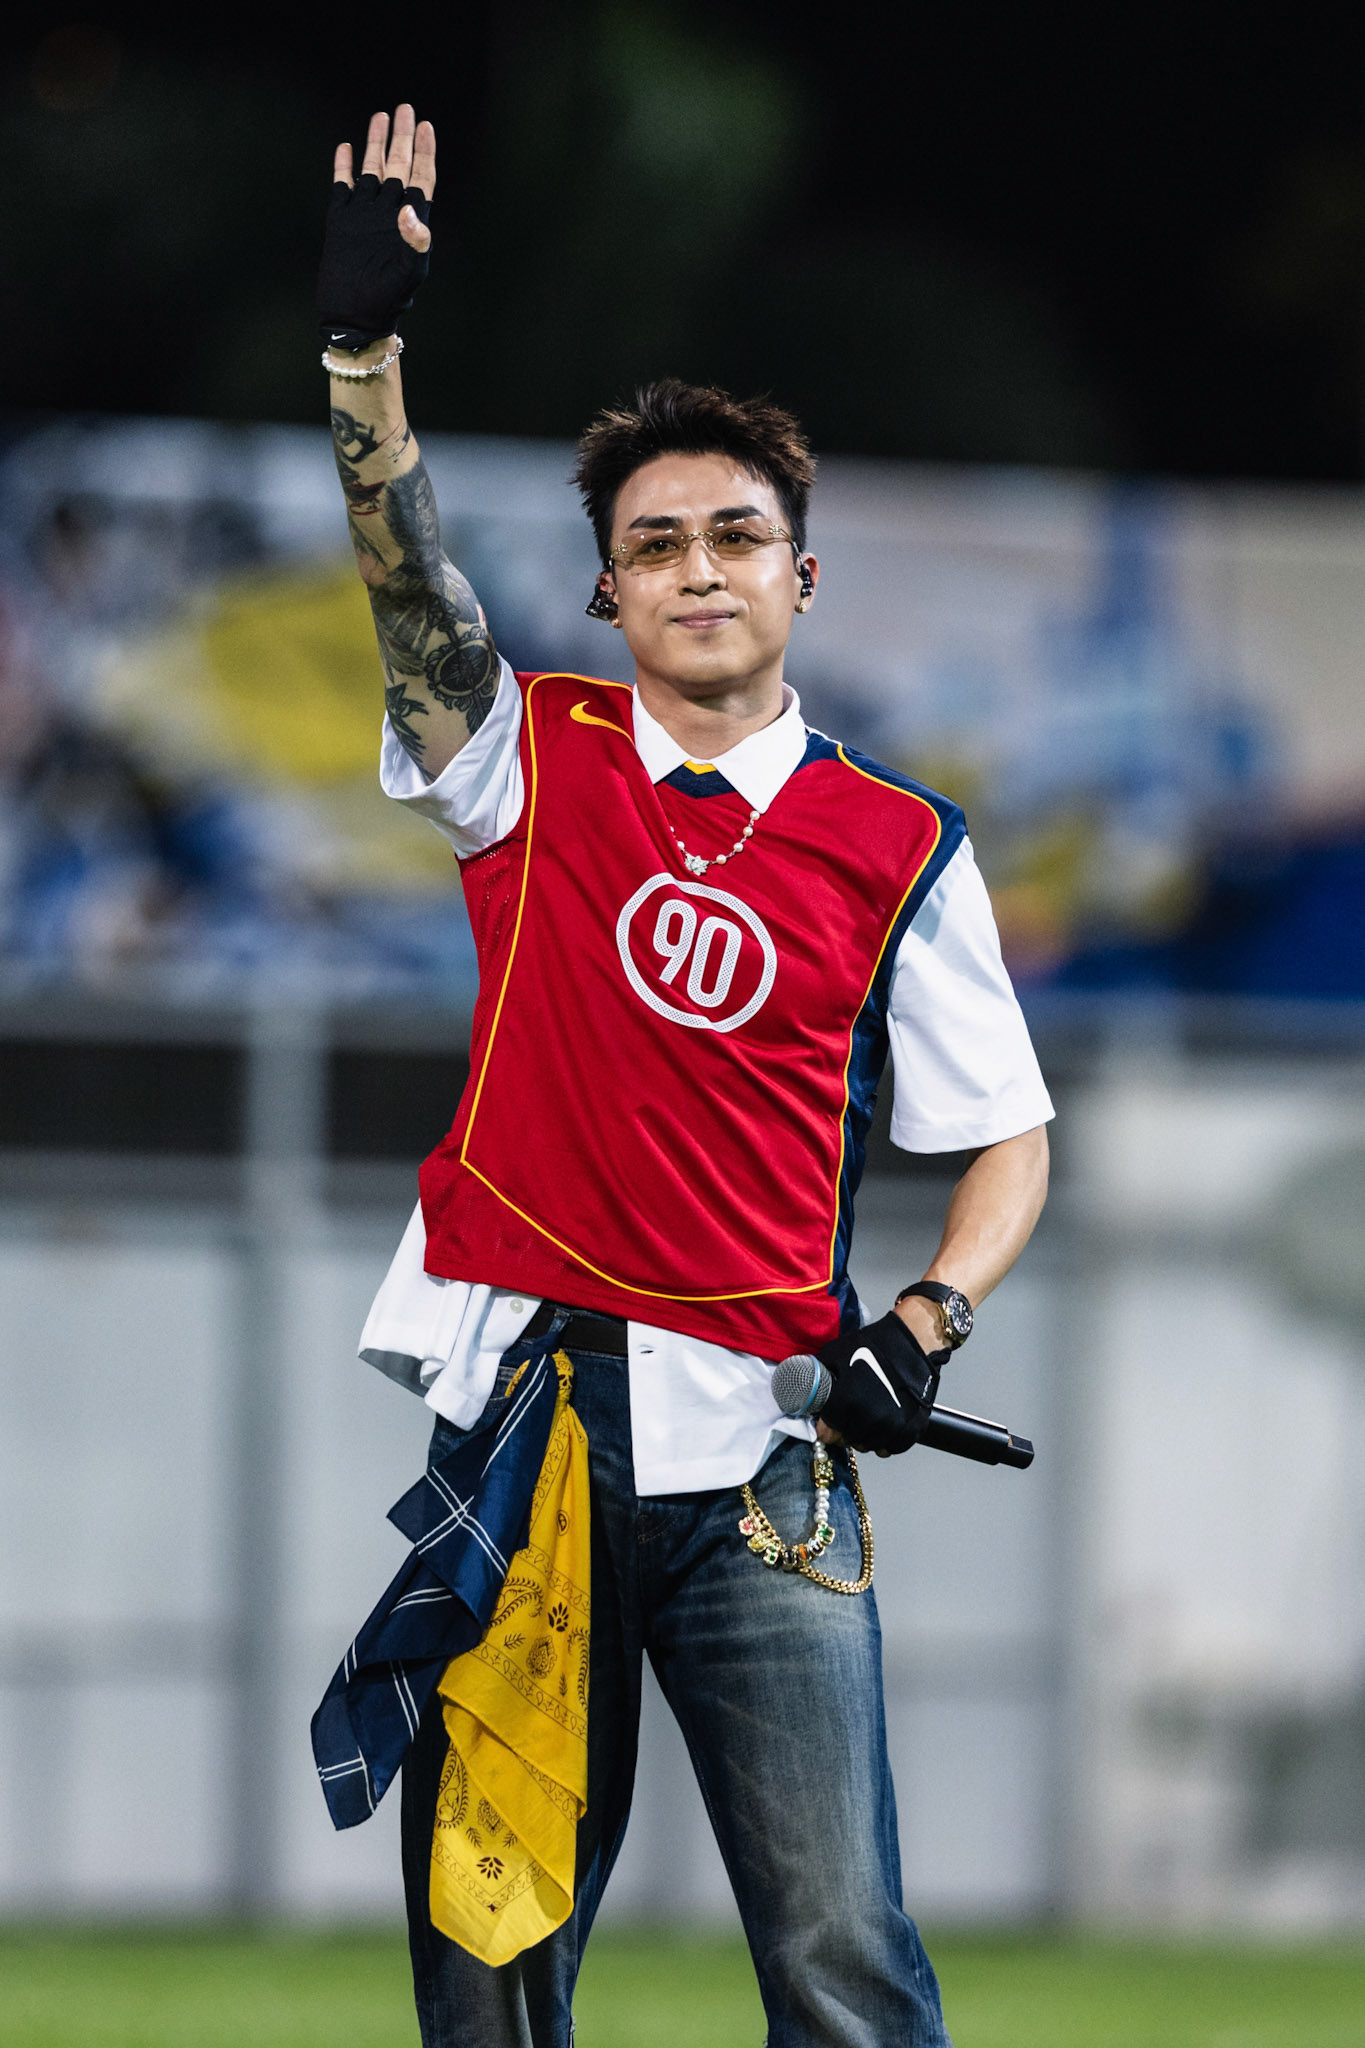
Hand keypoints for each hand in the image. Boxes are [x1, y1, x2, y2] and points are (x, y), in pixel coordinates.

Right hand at [319, 105, 436, 349]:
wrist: (354, 315)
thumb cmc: (388, 300)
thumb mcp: (409, 272)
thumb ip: (416, 240)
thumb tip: (410, 208)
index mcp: (411, 221)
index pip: (421, 177)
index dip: (425, 152)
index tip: (426, 126)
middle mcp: (388, 211)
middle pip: (398, 164)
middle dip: (402, 137)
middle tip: (405, 108)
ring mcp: (365, 213)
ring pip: (372, 169)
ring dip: (375, 143)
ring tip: (380, 117)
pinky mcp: (341, 219)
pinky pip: (343, 185)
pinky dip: (344, 166)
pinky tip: (346, 147)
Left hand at [812, 1311, 943, 1457]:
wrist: (910, 1343)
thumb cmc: (873, 1347)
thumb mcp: (834, 1354)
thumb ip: (818, 1378)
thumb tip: (805, 1392)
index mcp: (845, 1402)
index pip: (826, 1435)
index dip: (826, 1427)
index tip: (829, 1421)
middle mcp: (868, 1418)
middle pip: (847, 1441)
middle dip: (845, 1430)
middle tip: (850, 1415)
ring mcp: (890, 1426)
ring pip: (869, 1446)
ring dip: (865, 1436)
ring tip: (868, 1416)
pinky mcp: (910, 1429)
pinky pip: (891, 1448)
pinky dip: (886, 1441)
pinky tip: (884, 1425)